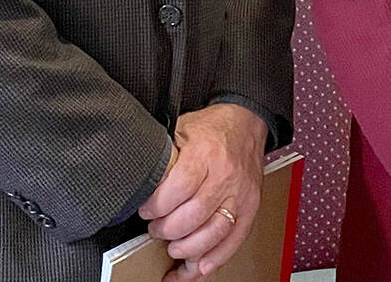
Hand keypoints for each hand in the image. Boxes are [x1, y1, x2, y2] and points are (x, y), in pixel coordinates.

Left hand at [138, 103, 266, 280]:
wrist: (246, 123)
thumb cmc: (212, 127)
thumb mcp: (181, 129)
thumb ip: (164, 154)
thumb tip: (139, 177)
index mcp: (205, 154)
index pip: (178, 189)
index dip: (157, 207)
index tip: (146, 211)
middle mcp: (225, 176)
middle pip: (194, 216)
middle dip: (168, 231)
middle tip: (156, 230)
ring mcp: (240, 195)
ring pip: (214, 234)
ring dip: (188, 249)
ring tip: (173, 248)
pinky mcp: (250, 208)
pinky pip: (234, 240)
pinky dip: (215, 258)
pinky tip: (198, 266)